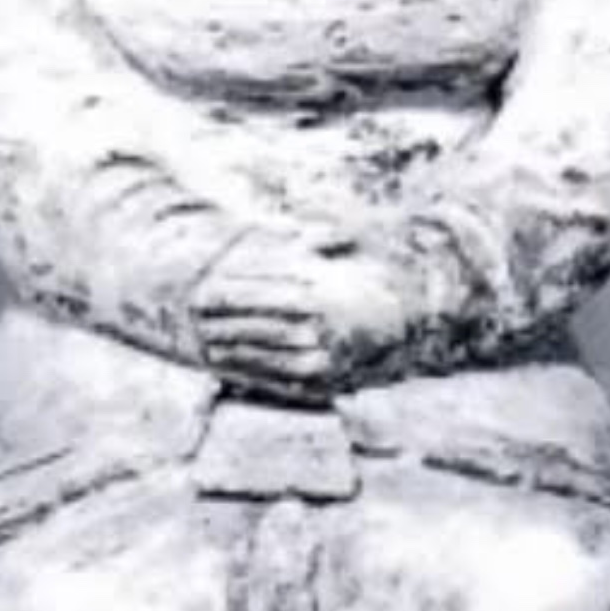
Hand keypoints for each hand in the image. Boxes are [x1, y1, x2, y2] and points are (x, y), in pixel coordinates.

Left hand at [190, 228, 408, 402]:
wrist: (415, 317)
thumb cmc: (374, 275)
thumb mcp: (342, 247)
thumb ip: (306, 239)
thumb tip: (271, 228)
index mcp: (313, 291)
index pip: (255, 293)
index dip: (225, 293)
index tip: (200, 290)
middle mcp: (314, 327)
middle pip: (252, 324)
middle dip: (220, 321)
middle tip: (193, 318)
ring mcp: (319, 358)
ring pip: (261, 355)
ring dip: (229, 349)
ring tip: (207, 342)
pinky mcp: (325, 383)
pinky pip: (279, 380)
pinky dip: (252, 373)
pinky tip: (234, 368)